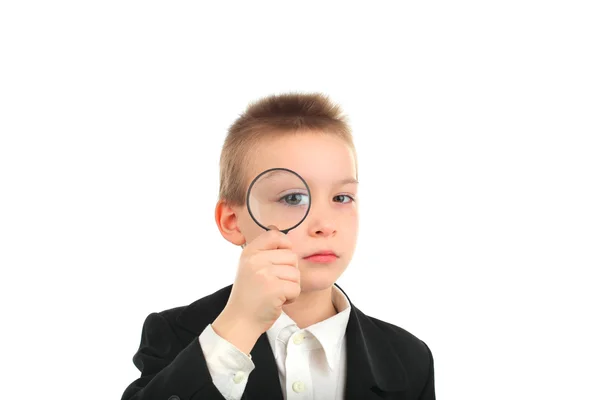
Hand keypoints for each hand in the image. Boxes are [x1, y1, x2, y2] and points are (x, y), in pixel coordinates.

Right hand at [212, 226, 300, 352]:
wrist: (240, 321)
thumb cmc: (250, 295)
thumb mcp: (250, 266)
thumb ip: (263, 251)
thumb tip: (277, 228)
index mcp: (249, 252)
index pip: (274, 235)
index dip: (285, 244)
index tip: (281, 260)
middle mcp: (255, 260)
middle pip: (291, 256)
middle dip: (289, 273)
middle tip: (275, 284)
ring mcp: (264, 274)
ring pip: (296, 273)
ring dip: (291, 286)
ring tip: (275, 293)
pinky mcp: (274, 289)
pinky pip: (296, 288)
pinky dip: (291, 298)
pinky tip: (278, 301)